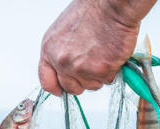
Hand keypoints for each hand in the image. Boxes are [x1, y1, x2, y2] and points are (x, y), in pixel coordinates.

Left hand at [39, 0, 154, 95]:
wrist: (111, 5)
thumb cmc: (92, 11)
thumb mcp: (64, 31)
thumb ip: (62, 52)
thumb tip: (67, 68)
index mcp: (50, 50)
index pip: (47, 81)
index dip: (56, 87)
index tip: (61, 90)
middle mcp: (62, 61)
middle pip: (71, 88)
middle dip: (82, 82)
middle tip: (91, 68)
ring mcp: (81, 68)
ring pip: (91, 86)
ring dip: (99, 75)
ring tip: (103, 54)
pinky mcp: (101, 71)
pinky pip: (108, 80)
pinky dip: (113, 70)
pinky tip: (112, 54)